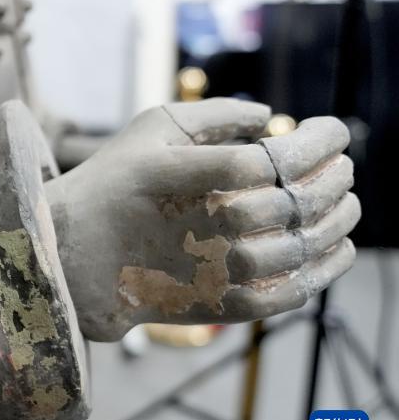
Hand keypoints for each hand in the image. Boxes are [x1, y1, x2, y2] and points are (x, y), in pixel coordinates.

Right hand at [45, 98, 359, 340]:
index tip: (332, 129)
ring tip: (347, 202)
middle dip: (333, 177)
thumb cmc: (115, 183)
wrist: (74, 256)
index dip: (313, 144)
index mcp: (172, 176)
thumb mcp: (149, 130)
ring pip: (299, 247)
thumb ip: (211, 114)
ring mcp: (207, 270)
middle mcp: (193, 225)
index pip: (264, 160)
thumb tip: (271, 116)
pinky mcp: (218, 304)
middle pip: (291, 202)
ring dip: (337, 220)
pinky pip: (290, 292)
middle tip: (344, 165)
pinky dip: (324, 269)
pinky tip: (337, 248)